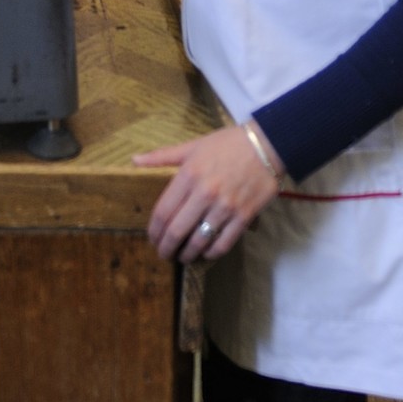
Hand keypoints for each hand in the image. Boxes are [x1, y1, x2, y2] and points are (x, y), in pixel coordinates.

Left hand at [134, 124, 282, 262]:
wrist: (267, 145)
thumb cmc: (227, 144)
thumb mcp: (192, 146)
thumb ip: (162, 156)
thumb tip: (134, 160)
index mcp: (188, 175)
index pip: (163, 212)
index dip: (154, 231)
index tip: (152, 238)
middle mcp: (204, 194)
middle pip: (177, 231)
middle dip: (166, 248)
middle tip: (163, 254)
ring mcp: (225, 207)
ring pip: (199, 241)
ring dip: (188, 254)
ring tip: (183, 257)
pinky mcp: (244, 217)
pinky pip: (224, 243)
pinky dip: (212, 253)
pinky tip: (206, 253)